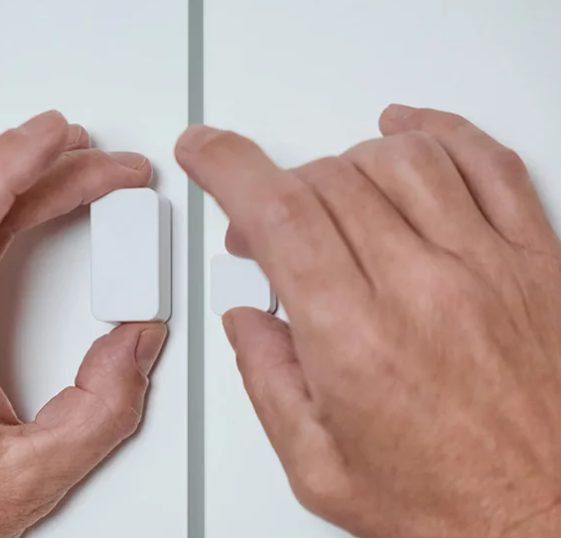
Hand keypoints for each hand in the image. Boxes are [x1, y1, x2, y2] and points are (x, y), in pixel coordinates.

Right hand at [176, 105, 560, 537]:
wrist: (552, 522)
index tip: (205, 151)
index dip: (227, 167)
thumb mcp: (322, 468)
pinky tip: (409, 132)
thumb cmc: (451, 507)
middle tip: (263, 225)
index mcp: (356, 340)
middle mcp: (423, 289)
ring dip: (344, 164)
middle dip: (276, 188)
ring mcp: (487, 266)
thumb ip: (268, 383)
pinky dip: (440, 131)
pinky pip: (488, 162)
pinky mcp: (538, 259)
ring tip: (325, 194)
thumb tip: (247, 321)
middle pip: (331, 182)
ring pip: (402, 159)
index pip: (278, 214)